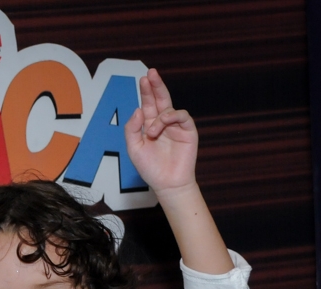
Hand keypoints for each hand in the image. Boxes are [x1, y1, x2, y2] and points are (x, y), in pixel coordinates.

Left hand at [124, 68, 198, 196]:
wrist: (167, 183)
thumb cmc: (150, 168)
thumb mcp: (134, 148)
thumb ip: (132, 129)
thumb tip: (138, 109)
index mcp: (150, 125)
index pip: (148, 104)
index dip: (146, 91)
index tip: (143, 79)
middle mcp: (163, 123)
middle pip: (160, 99)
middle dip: (155, 86)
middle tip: (151, 73)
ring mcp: (176, 126)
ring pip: (169, 108)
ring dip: (159, 116)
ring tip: (152, 132)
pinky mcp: (188, 131)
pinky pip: (182, 115)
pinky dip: (172, 116)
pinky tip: (163, 123)